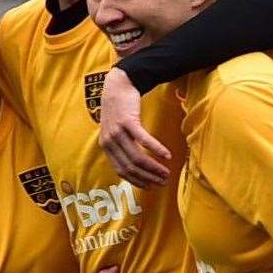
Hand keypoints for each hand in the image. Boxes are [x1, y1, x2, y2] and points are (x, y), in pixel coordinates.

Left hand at [98, 68, 170, 187]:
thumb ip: (121, 147)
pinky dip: (156, 149)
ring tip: (167, 172)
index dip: (137, 181)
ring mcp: (118, 132)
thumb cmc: (120, 110)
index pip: (121, 171)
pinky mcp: (128, 121)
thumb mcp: (114, 131)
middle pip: (131, 167)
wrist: (118, 86)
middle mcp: (110, 141)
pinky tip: (167, 155)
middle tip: (163, 181)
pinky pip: (144, 140)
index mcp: (106, 147)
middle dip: (148, 177)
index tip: (151, 186)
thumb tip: (134, 165)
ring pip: (137, 157)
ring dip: (154, 167)